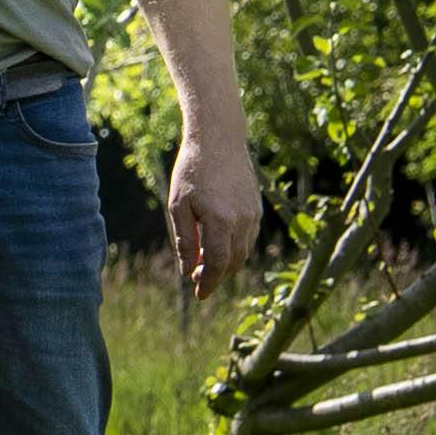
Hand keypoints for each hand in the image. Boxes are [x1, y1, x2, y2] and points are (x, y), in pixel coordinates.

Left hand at [164, 125, 262, 296]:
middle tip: (196, 279)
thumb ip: (185, 240)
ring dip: (226, 263)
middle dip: (215, 276)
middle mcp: (242, 220)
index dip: (208, 283)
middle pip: (233, 262)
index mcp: (221, 221)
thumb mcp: (178, 205)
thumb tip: (188, 270)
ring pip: (243, 252)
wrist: (218, 139)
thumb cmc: (192, 170)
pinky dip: (235, 248)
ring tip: (204, 263)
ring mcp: (253, 214)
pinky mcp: (257, 207)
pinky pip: (248, 237)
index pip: (217, 264)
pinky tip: (218, 244)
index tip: (199, 296)